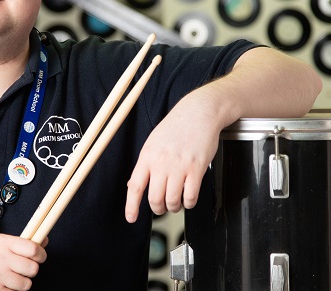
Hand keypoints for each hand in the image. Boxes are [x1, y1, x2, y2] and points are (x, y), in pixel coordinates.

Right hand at [0, 234, 47, 289]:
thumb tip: (43, 240)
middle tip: (24, 267)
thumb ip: (18, 242)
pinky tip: (2, 284)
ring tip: (10, 276)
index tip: (40, 256)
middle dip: (31, 269)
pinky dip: (11, 290)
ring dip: (21, 282)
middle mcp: (0, 259)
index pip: (33, 249)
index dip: (41, 253)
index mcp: (2, 243)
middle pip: (33, 268)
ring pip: (26, 284)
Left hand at [125, 91, 221, 222]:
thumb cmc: (177, 126)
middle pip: (154, 199)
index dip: (132, 206)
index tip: (131, 218)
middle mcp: (161, 163)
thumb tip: (135, 185)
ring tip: (177, 202)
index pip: (135, 187)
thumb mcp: (154, 142)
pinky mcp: (196, 169)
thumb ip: (146, 164)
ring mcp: (179, 166)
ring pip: (172, 201)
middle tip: (162, 208)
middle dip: (158, 209)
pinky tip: (189, 197)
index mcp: (148, 156)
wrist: (199, 112)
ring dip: (174, 207)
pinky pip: (191, 196)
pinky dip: (189, 202)